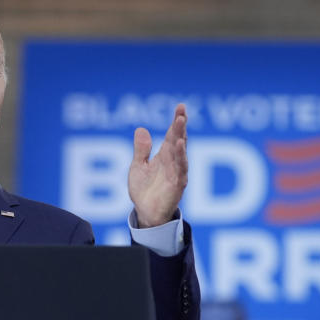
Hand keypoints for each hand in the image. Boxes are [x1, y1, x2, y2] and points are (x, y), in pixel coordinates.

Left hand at [128, 104, 187, 227]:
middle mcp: (173, 161)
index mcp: (164, 155)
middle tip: (181, 111)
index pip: (171, 134)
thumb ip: (141, 150)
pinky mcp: (177, 185)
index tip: (180, 107)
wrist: (145, 213)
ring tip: (180, 123)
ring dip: (180, 137)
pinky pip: (181, 169)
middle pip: (177, 139)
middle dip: (180, 126)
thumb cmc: (144, 190)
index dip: (176, 121)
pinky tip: (179, 145)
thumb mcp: (138, 167)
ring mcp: (176, 172)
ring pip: (180, 152)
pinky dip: (180, 157)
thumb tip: (141, 129)